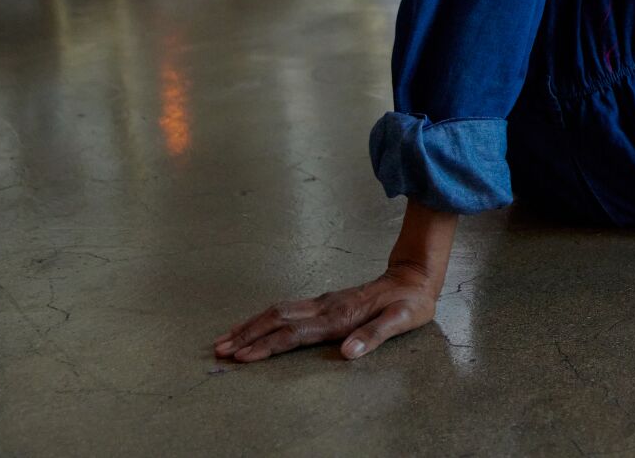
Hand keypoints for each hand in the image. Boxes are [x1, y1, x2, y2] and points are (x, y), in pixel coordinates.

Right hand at [213, 263, 438, 363]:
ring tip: (225, 339)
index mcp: (340, 316)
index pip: (295, 333)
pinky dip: (265, 318)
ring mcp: (324, 302)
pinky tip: (255, 325)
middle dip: (247, 335)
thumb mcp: (402, 320)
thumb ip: (375, 335)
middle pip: (277, 319)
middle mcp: (326, 306)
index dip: (268, 345)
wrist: (414, 276)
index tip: (243, 357)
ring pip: (278, 311)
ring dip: (250, 325)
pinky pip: (287, 309)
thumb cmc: (410, 302)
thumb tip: (348, 352)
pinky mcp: (325, 301)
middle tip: (220, 349)